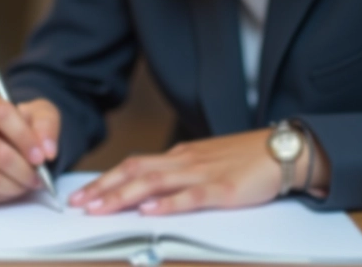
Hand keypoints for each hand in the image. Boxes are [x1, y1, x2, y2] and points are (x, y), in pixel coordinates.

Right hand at [0, 94, 59, 202]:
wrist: (11, 140)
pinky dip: (3, 195)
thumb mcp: (42, 115)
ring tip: (28, 183)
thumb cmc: (25, 124)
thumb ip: (46, 127)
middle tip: (40, 178)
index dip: (23, 137)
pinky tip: (13, 187)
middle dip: (23, 169)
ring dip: (14, 185)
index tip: (41, 156)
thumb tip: (47, 150)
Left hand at [68, 129, 283, 215]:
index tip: (82, 195)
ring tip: (100, 209)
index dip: (106, 180)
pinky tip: (150, 211)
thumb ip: (180, 175)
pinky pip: (191, 197)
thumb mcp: (207, 163)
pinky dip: (168, 204)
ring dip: (124, 196)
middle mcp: (186, 162)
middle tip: (78, 205)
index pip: (135, 165)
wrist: (283, 150)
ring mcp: (203, 174)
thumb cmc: (247, 159)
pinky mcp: (224, 190)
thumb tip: (150, 192)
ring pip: (155, 183)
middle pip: (136, 172)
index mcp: (181, 156)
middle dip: (104, 189)